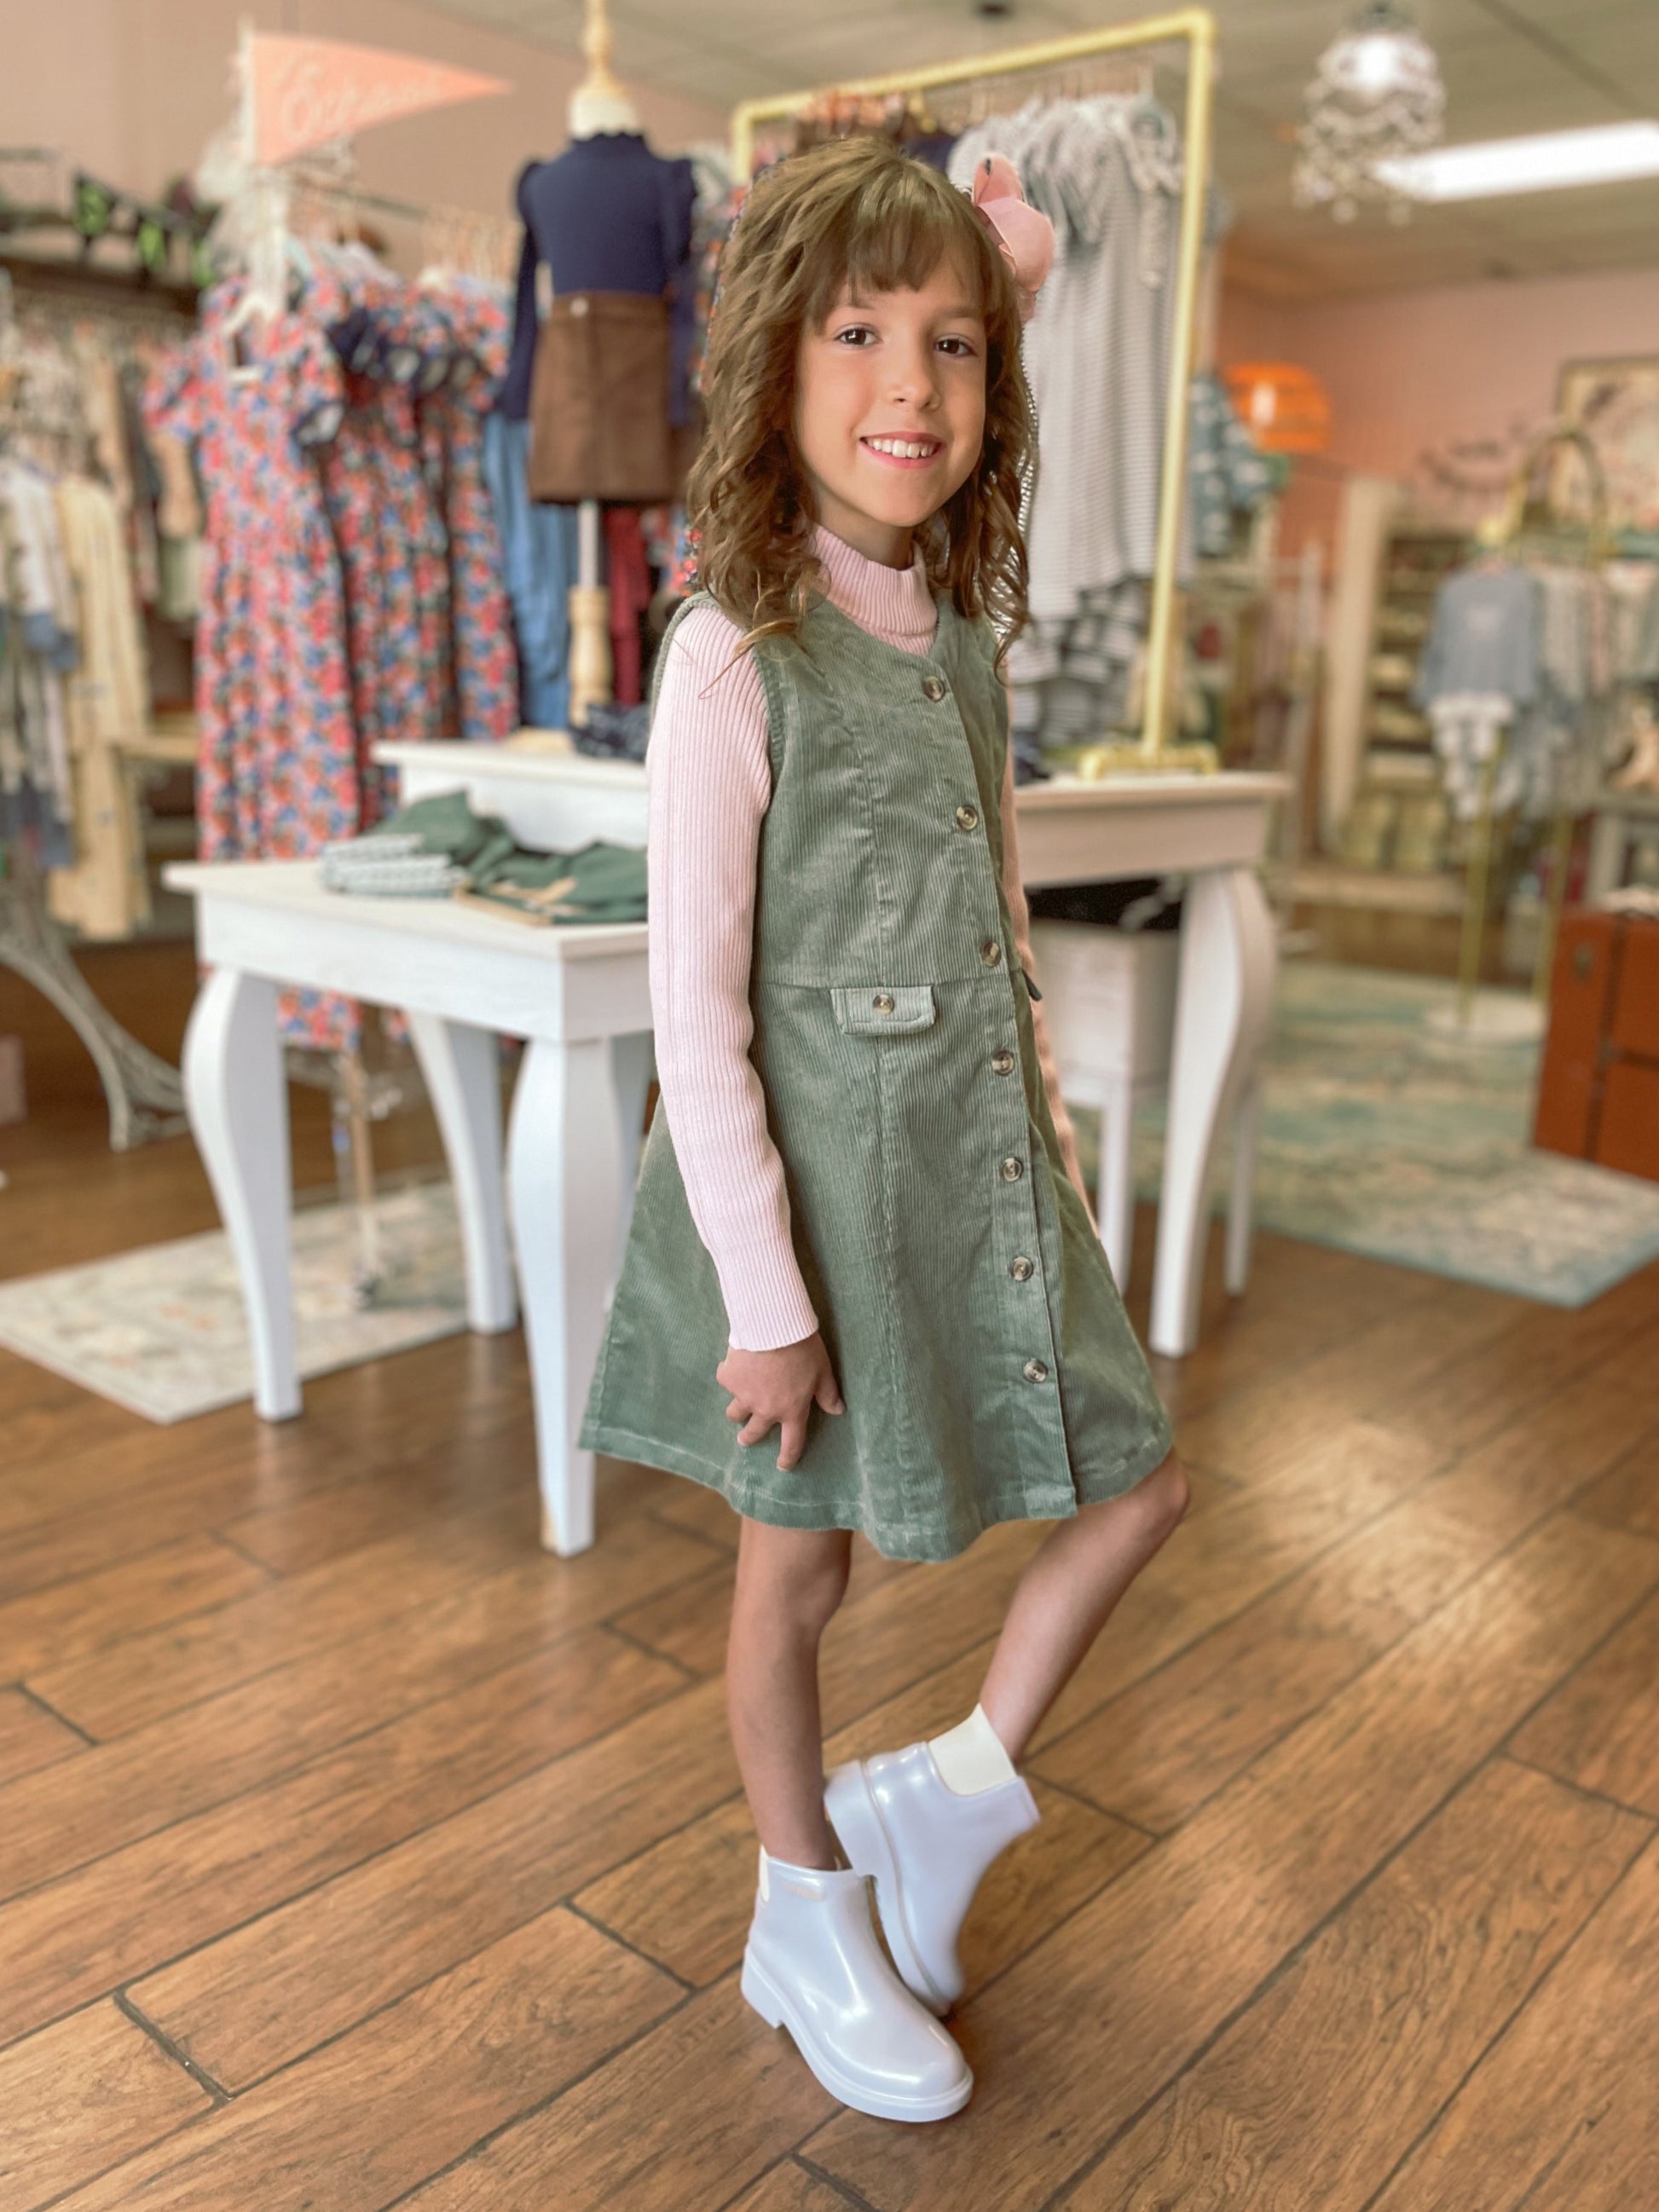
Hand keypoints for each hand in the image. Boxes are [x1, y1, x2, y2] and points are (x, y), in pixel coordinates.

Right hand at [717, 1332, 844, 1470]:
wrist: (773, 1326)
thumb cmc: (803, 1349)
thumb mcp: (823, 1371)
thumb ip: (828, 1393)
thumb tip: (838, 1411)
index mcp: (791, 1410)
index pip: (791, 1443)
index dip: (787, 1458)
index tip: (783, 1466)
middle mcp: (765, 1409)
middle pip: (753, 1433)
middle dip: (749, 1438)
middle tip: (745, 1438)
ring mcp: (743, 1396)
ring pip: (734, 1413)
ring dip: (737, 1411)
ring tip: (736, 1407)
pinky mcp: (728, 1378)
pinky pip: (727, 1380)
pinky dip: (730, 1375)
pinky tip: (734, 1365)